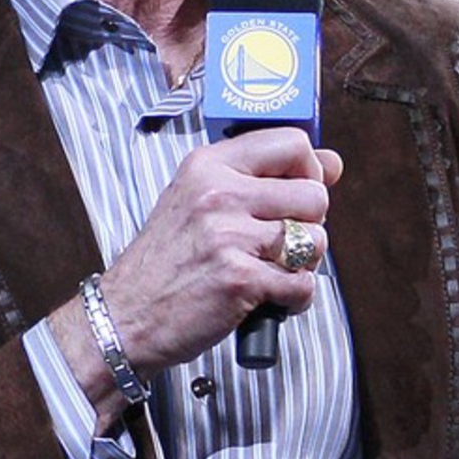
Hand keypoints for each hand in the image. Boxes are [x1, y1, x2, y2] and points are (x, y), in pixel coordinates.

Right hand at [57, 129, 344, 387]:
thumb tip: (333, 163)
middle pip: (314, 195)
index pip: (292, 144)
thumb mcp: (199, 200)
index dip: (310, 171)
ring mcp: (229, 236)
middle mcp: (219, 194)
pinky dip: (294, 299)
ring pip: (315, 240)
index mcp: (209, 166)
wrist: (125, 315)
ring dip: (302, 264)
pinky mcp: (239, 279)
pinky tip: (268, 298)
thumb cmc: (165, 261)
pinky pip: (303, 284)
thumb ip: (263, 178)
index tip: (297, 195)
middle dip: (309, 225)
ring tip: (270, 272)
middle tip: (278, 243)